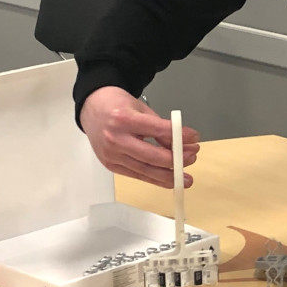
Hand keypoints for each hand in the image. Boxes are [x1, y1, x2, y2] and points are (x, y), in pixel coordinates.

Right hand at [79, 86, 199, 187]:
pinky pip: (137, 175)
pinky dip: (154, 178)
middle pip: (153, 156)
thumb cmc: (117, 106)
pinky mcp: (110, 165)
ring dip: (169, 175)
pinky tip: (168, 180)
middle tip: (192, 157)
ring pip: (146, 171)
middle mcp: (115, 139)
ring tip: (185, 177)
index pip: (159, 130)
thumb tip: (181, 144)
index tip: (195, 138)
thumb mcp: (141, 109)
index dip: (180, 136)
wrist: (92, 109)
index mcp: (124, 119)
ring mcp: (111, 155)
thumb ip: (160, 127)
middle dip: (177, 160)